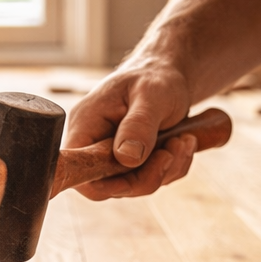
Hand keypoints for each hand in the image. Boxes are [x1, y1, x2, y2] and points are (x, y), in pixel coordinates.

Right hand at [64, 62, 199, 199]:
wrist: (168, 75)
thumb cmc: (155, 77)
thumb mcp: (150, 94)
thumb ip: (138, 125)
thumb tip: (126, 158)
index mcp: (86, 126)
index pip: (77, 168)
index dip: (98, 182)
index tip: (135, 170)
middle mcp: (93, 145)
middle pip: (109, 186)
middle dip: (148, 175)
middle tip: (175, 146)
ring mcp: (112, 157)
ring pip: (135, 186)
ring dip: (167, 168)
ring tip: (183, 139)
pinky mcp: (131, 164)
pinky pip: (151, 180)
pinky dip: (173, 167)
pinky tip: (183, 142)